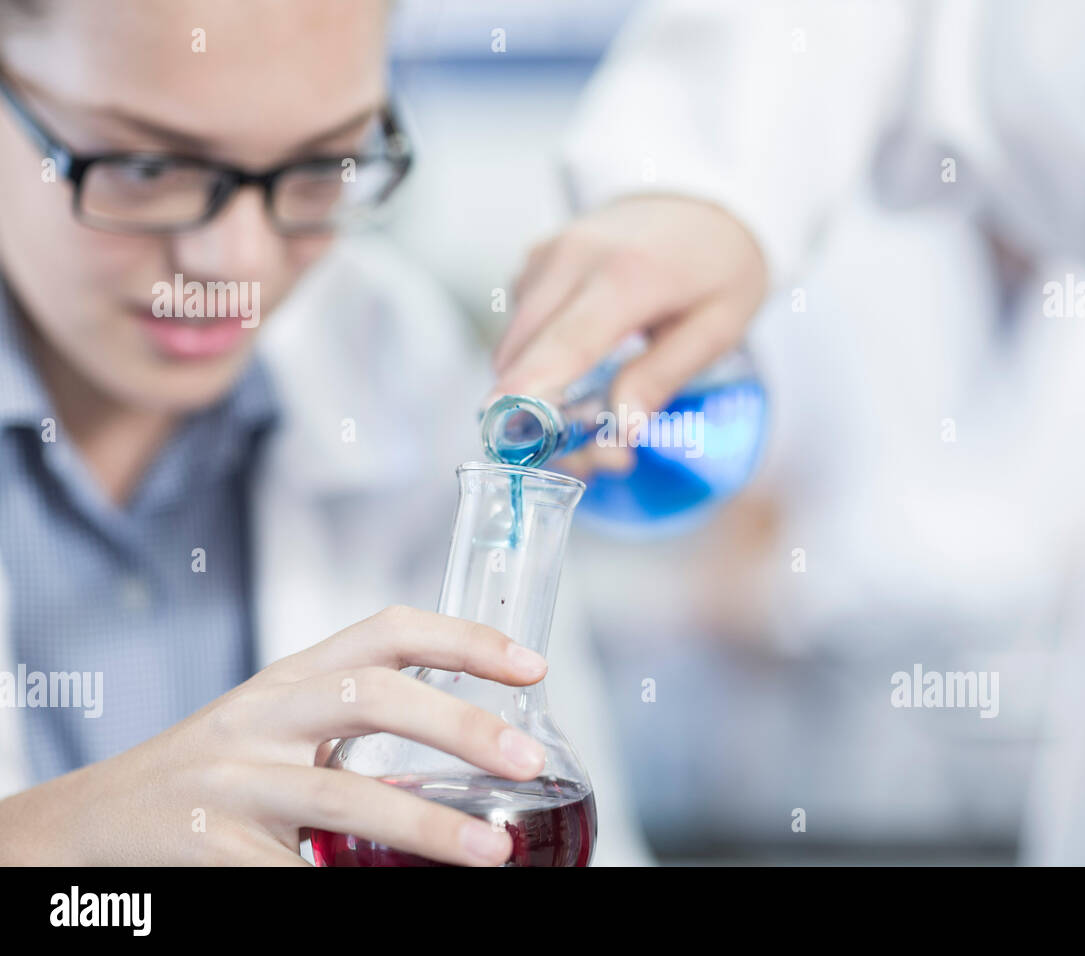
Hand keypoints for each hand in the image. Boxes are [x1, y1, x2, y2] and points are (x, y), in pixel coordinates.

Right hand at [0, 605, 549, 865]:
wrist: (91, 823)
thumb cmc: (213, 773)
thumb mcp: (281, 725)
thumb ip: (355, 724)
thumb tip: (474, 748)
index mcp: (293, 678)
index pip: (387, 629)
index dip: (465, 638)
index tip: (532, 666)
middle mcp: (264, 716)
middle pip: (374, 696)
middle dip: (461, 725)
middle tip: (528, 760)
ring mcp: (232, 781)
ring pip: (341, 796)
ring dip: (426, 826)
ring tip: (491, 851)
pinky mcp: (208, 847)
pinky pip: (292, 871)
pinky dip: (341, 885)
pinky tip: (389, 895)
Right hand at [493, 195, 767, 472]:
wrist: (700, 195)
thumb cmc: (719, 263)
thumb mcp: (719, 324)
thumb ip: (663, 375)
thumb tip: (619, 429)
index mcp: (628, 274)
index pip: (566, 343)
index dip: (531, 393)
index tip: (504, 432)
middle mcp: (574, 257)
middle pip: (523, 352)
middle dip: (539, 417)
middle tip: (595, 457)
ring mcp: (547, 253)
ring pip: (512, 343)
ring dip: (534, 392)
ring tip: (593, 420)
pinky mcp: (534, 259)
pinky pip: (518, 324)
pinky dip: (535, 359)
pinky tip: (577, 372)